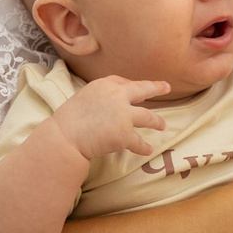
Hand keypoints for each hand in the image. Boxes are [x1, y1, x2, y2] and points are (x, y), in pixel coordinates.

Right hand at [50, 76, 170, 161]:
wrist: (65, 137)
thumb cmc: (69, 119)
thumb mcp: (84, 97)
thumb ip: (102, 96)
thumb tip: (118, 102)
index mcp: (105, 84)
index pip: (124, 82)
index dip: (133, 87)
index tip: (141, 90)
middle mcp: (118, 96)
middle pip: (144, 89)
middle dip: (157, 88)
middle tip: (167, 88)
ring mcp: (124, 115)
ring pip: (149, 117)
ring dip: (157, 122)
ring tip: (162, 125)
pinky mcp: (125, 134)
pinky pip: (139, 142)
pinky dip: (143, 147)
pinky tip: (148, 150)